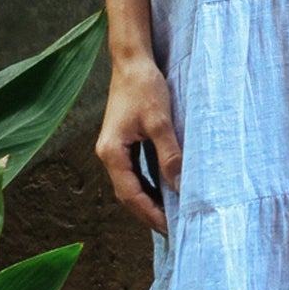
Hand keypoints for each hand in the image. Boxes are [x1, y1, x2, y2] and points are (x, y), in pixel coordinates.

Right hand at [97, 51, 182, 234]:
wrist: (132, 60)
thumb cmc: (144, 87)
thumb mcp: (160, 122)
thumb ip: (169, 155)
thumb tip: (180, 187)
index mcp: (112, 152)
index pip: (130, 195)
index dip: (150, 215)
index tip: (170, 228)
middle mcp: (108, 154)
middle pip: (127, 194)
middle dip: (149, 213)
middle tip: (174, 229)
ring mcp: (114, 148)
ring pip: (131, 184)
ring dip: (149, 201)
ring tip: (171, 216)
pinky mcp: (122, 142)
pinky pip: (135, 172)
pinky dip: (149, 185)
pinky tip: (164, 191)